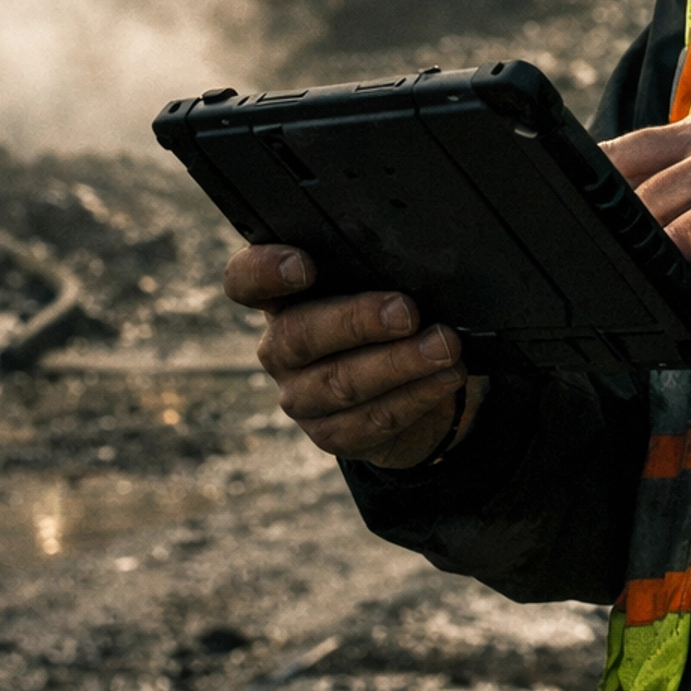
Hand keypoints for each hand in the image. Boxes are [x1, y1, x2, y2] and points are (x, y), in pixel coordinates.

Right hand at [222, 244, 487, 468]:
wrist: (409, 382)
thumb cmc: (387, 314)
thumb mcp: (376, 282)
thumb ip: (374, 265)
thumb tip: (414, 255)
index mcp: (280, 298)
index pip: (244, 281)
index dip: (264, 272)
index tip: (305, 265)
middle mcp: (279, 348)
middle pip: (299, 334)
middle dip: (358, 321)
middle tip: (406, 311)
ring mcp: (301, 397)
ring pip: (341, 382)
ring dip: (400, 363)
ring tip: (444, 346)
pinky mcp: (332, 435)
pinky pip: (372, 420)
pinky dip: (416, 396)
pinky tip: (445, 377)